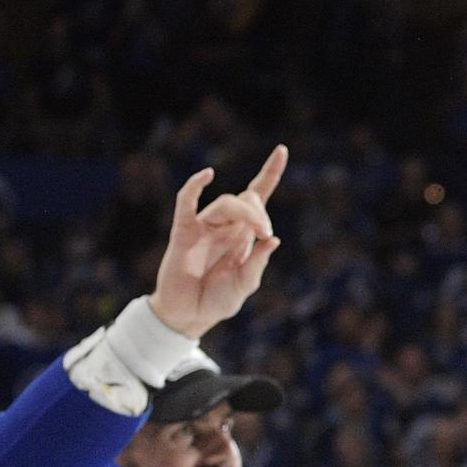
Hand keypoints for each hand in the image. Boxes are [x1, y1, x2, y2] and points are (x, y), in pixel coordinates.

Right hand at [148, 146, 286, 339]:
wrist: (188, 316)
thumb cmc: (216, 300)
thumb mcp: (244, 285)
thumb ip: (257, 264)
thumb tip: (273, 239)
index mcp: (243, 234)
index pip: (257, 196)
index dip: (269, 173)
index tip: (282, 150)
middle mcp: (225, 225)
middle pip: (245, 199)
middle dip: (260, 211)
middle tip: (265, 232)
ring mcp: (203, 226)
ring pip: (226, 203)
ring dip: (245, 212)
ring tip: (259, 231)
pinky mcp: (183, 231)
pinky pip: (187, 202)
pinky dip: (195, 186)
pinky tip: (207, 175)